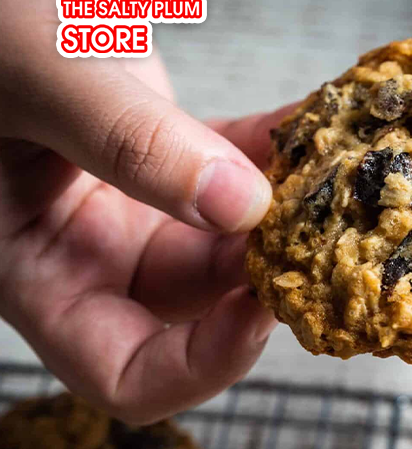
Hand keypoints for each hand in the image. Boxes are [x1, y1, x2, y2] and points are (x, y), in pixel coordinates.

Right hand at [0, 0, 291, 422]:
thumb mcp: (38, 77)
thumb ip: (132, 143)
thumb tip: (239, 205)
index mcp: (42, 269)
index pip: (126, 372)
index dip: (201, 363)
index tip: (260, 310)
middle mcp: (94, 249)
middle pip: (203, 304)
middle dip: (265, 274)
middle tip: (319, 230)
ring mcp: (139, 203)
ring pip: (234, 238)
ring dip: (287, 209)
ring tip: (335, 171)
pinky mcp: (173, 153)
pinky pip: (241, 167)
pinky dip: (280, 149)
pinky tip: (317, 122)